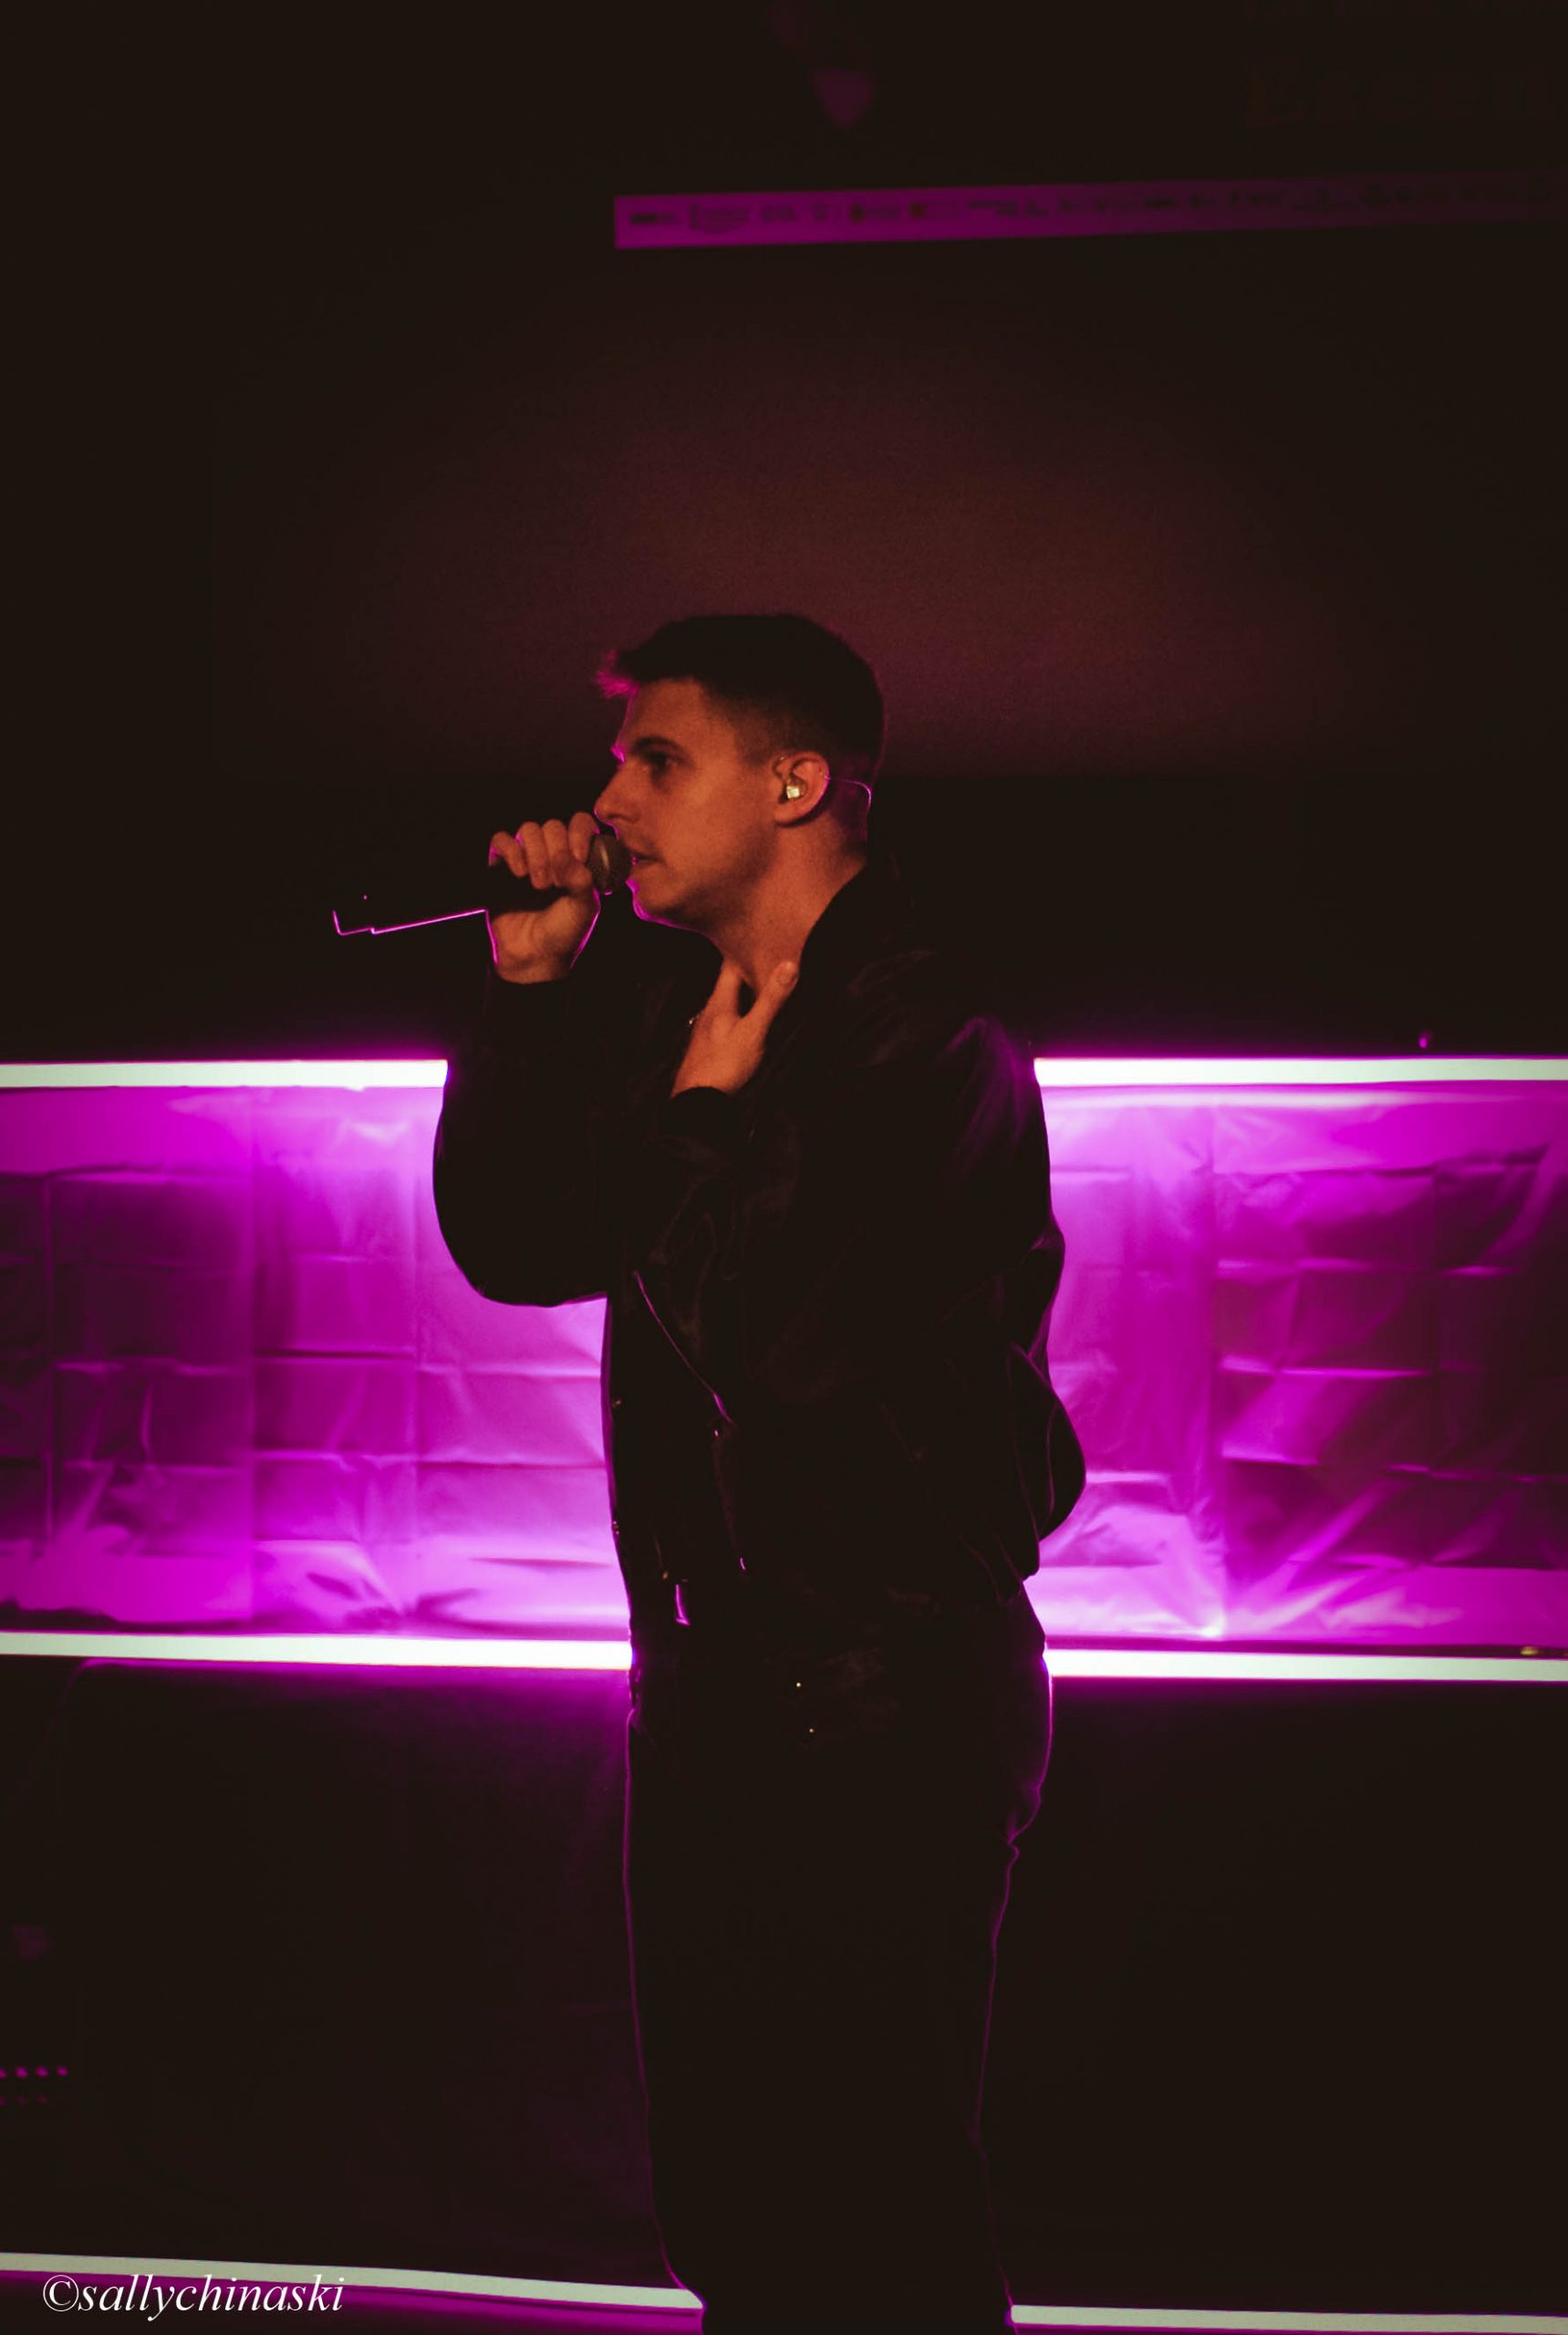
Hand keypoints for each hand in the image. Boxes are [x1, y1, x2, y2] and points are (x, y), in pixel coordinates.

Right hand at [487, 813, 601, 982]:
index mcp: (578, 859)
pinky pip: (501, 840)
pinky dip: (511, 852)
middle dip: (555, 851)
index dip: (579, 834)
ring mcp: (527, 857)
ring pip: (529, 829)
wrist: (534, 956)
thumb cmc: (563, 933)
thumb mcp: (584, 907)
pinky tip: (518, 874)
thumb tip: (564, 856)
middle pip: (553, 826)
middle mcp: (553, 853)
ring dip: (535, 855)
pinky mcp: (501, 865)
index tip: (579, 858)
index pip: (580, 823)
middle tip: (555, 884)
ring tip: (538, 885)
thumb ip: (582, 879)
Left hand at [672, 957, 797, 1095]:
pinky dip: (740, 1012)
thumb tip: (789, 965)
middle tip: (767, 958)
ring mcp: (708, 1029)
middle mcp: (711, 1011)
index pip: (730, 965)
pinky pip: (727, 1020)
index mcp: (719, 1001)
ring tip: (762, 985)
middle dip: (747, 970)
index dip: (744, 949)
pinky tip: (747, 1020)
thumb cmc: (723, 1065)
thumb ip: (771, 999)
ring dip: (744, 993)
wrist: (698, 1101)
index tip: (759, 937)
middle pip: (729, 983)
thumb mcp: (753, 1030)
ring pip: (728, 1002)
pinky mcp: (710, 1045)